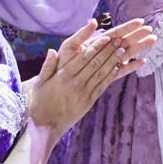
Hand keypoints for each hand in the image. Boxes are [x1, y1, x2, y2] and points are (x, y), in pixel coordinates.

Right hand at [29, 18, 154, 137]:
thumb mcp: (39, 84)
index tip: (106, 37)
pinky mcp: (90, 101)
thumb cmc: (40, 103)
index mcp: (63, 76)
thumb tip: (52, 50)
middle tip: (120, 39)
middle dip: (109, 50)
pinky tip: (119, 66)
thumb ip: (47, 66)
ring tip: (124, 49)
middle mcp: (75, 83)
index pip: (83, 58)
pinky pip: (103, 85)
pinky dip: (112, 75)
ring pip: (102, 73)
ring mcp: (84, 92)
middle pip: (95, 63)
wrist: (46, 126)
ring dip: (114, 60)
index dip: (96, 47)